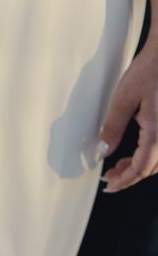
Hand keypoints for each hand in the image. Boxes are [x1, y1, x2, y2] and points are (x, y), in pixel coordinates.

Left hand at [99, 41, 157, 191]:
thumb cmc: (151, 70)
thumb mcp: (124, 98)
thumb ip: (113, 126)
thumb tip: (104, 149)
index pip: (142, 168)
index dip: (125, 181)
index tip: (110, 186)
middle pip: (152, 168)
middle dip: (130, 175)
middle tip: (109, 176)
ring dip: (139, 166)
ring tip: (118, 166)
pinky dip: (149, 155)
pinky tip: (134, 152)